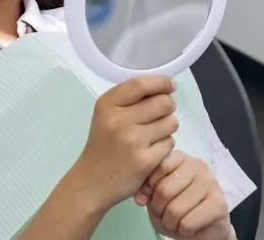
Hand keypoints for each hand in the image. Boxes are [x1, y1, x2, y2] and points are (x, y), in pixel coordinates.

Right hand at [68, 76, 177, 211]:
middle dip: (168, 106)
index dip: (161, 82)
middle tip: (161, 114)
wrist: (92, 181)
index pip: (141, 84)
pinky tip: (152, 150)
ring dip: (168, 126)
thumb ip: (130, 99)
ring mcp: (133, 141)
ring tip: (155, 134)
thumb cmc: (103, 144)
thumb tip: (164, 87)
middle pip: (163, 102)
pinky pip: (170, 143)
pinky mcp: (145, 160)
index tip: (170, 86)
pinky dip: (165, 145)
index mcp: (107, 104)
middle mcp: (119, 120)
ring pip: (171, 122)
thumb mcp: (106, 115)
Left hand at [136, 150, 233, 238]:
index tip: (152, 198)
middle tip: (164, 215)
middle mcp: (197, 165)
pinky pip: (188, 223)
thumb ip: (146, 190)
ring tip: (176, 222)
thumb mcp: (156, 196)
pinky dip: (182, 231)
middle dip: (159, 210)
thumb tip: (140, 197)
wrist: (204, 228)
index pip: (157, 167)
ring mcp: (210, 183)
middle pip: (164, 190)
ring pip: (175, 210)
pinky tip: (188, 228)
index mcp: (180, 158)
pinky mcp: (219, 204)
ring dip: (170, 224)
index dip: (149, 189)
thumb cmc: (178, 208)